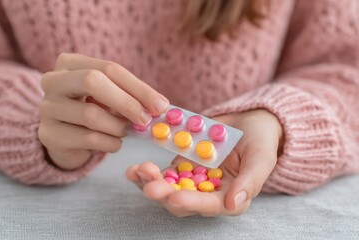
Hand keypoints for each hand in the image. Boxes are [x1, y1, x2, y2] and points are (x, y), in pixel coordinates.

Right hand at [38, 53, 168, 169]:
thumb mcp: (111, 97)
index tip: (160, 106)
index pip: (109, 68)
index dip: (138, 88)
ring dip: (118, 127)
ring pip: (90, 114)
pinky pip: (88, 138)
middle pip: (93, 81)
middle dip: (126, 102)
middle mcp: (53, 80)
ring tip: (127, 132)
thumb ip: (132, 97)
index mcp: (71, 63)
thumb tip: (160, 106)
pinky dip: (110, 143)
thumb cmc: (93, 110)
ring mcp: (47, 107)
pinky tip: (115, 143)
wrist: (66, 137)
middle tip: (145, 120)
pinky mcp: (48, 134)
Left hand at [126, 109, 282, 216]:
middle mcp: (208, 193)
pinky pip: (163, 173)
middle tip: (150, 184)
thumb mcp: (261, 158)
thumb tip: (234, 204)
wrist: (249, 122)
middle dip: (164, 194)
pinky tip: (135, 168)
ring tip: (137, 172)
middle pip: (182, 201)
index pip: (209, 205)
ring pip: (168, 189)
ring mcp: (192, 180)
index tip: (175, 197)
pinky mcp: (181, 167)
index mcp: (230, 197)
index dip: (192, 202)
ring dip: (151, 183)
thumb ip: (250, 182)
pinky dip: (148, 173)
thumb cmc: (260, 141)